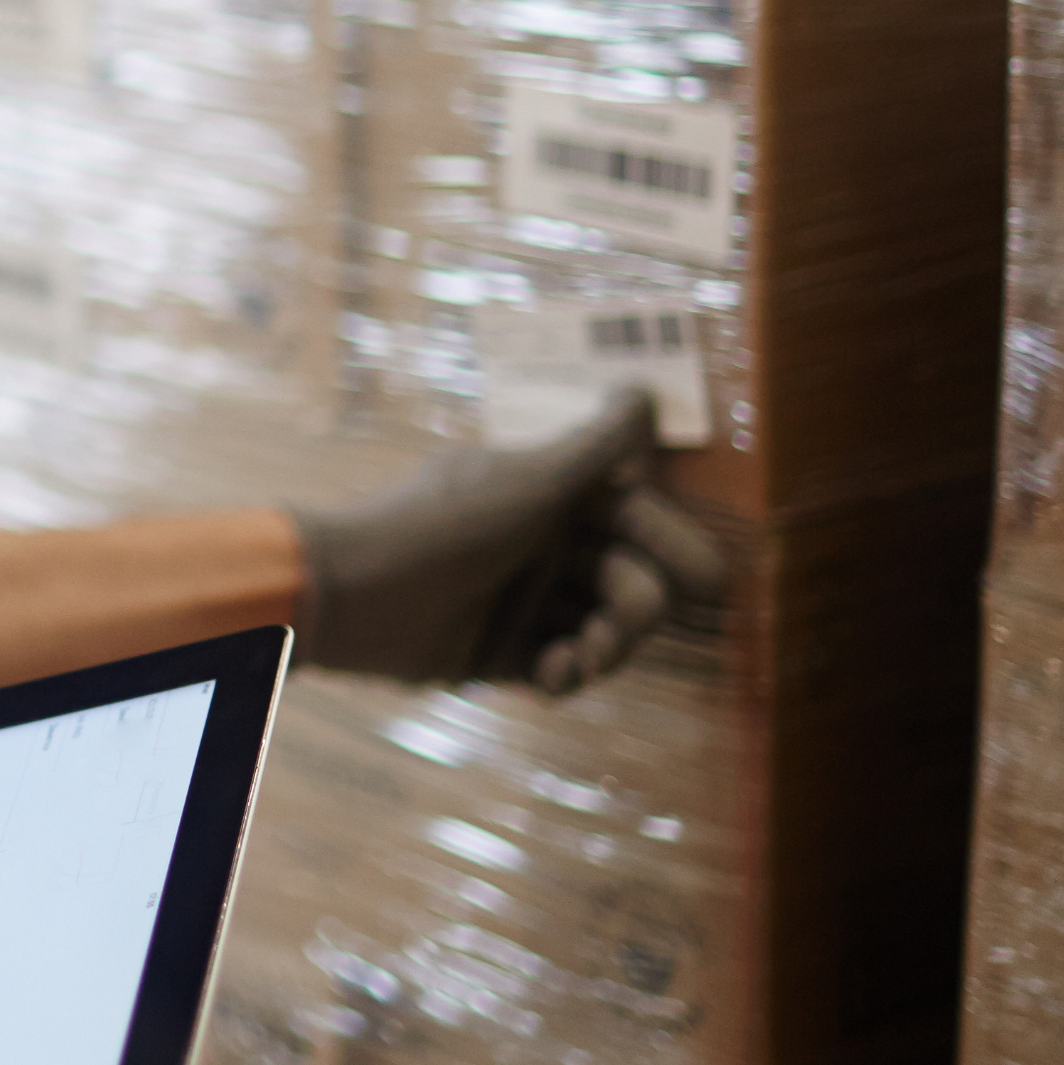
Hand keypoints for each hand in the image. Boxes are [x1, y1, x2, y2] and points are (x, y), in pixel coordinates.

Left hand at [290, 390, 725, 688]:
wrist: (356, 592)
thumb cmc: (447, 524)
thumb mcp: (532, 478)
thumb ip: (598, 443)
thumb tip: (643, 389)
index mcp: (555, 496)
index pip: (640, 520)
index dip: (674, 545)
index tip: (707, 578)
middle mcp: (547, 544)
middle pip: (633, 583)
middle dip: (636, 612)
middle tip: (609, 633)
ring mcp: (526, 600)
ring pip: (606, 630)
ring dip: (605, 649)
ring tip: (577, 660)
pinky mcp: (505, 652)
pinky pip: (564, 668)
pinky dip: (566, 674)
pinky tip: (550, 675)